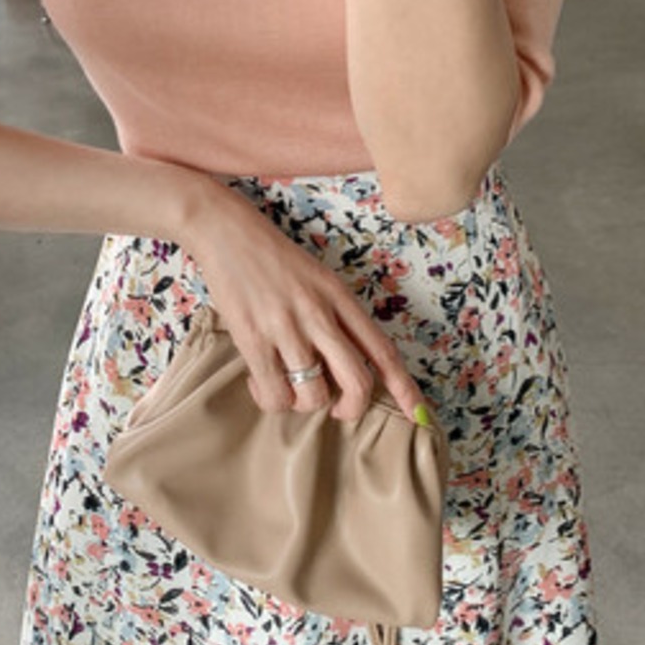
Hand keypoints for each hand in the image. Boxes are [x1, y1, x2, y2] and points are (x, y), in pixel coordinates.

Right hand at [180, 177, 429, 424]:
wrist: (225, 231)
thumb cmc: (271, 256)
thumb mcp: (317, 278)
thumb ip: (336, 314)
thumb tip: (348, 361)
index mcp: (340, 296)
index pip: (382, 350)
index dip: (404, 387)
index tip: (418, 414)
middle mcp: (319, 313)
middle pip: (357, 382)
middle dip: (351, 408)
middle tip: (336, 408)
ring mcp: (286, 327)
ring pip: (314, 395)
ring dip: (303, 403)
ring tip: (288, 386)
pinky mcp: (252, 338)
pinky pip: (274, 394)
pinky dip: (271, 399)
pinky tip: (261, 382)